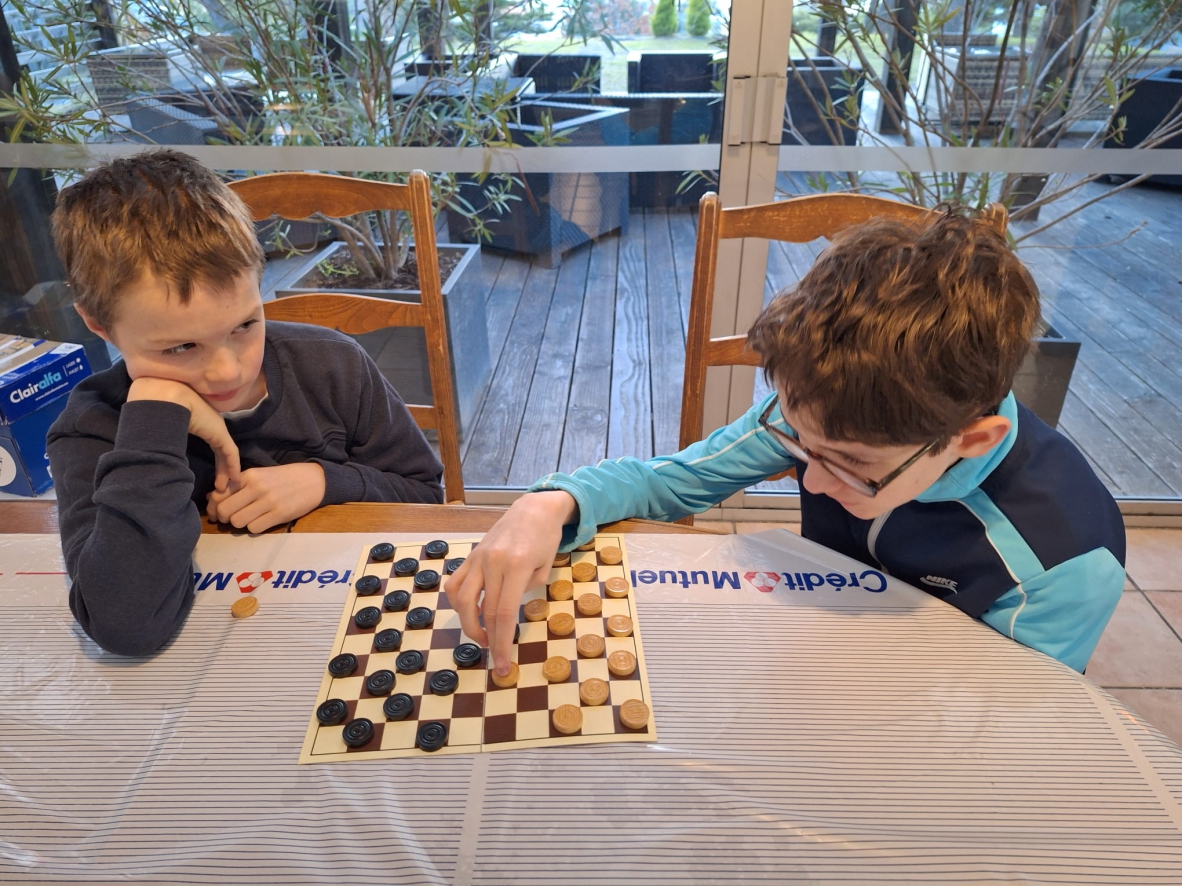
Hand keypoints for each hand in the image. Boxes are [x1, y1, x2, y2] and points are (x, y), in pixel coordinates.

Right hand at [127, 376, 239, 491]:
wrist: (165, 396)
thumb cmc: (160, 408)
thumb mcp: (165, 427)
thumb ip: (167, 437)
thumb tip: (157, 454)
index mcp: (199, 421)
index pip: (212, 444)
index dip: (214, 461)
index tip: (211, 476)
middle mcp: (211, 425)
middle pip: (220, 451)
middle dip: (221, 469)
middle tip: (220, 487)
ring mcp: (217, 430)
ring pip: (226, 455)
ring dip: (226, 472)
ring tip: (223, 488)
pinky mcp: (220, 434)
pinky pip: (230, 454)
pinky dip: (232, 467)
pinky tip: (233, 479)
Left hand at [206, 462, 325, 532]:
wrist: (314, 480)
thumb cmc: (284, 478)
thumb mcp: (260, 476)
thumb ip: (238, 486)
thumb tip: (212, 498)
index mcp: (249, 476)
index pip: (219, 494)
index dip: (213, 507)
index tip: (216, 512)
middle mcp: (256, 487)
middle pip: (224, 510)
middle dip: (224, 518)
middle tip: (231, 519)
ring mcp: (268, 501)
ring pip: (238, 521)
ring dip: (240, 524)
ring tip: (249, 519)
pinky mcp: (280, 514)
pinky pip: (255, 528)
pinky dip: (255, 528)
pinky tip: (262, 521)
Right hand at [445, 491, 576, 675]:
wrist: (533, 509)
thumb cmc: (546, 539)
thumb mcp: (546, 568)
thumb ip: (527, 591)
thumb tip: (506, 611)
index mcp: (517, 565)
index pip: (504, 613)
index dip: (503, 642)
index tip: (504, 664)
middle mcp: (493, 562)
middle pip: (483, 611)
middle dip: (489, 640)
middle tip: (496, 658)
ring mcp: (478, 558)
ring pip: (461, 599)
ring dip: (469, 624)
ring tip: (483, 636)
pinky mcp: (470, 556)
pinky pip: (455, 583)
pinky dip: (458, 603)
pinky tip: (471, 612)